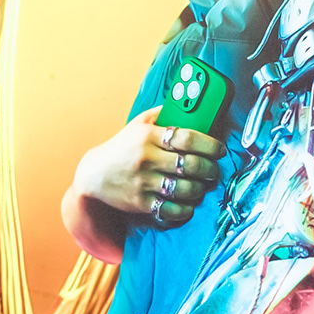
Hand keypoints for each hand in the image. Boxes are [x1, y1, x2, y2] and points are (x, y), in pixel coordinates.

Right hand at [77, 112, 223, 229]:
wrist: (93, 174)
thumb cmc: (121, 147)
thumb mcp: (137, 124)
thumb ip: (162, 114)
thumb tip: (188, 104)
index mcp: (148, 136)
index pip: (188, 138)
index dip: (210, 145)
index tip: (219, 150)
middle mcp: (147, 158)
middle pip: (192, 165)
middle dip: (211, 170)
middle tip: (215, 171)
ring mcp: (144, 182)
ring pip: (186, 189)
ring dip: (201, 189)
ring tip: (203, 186)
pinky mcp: (141, 202)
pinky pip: (172, 209)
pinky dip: (186, 209)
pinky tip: (189, 203)